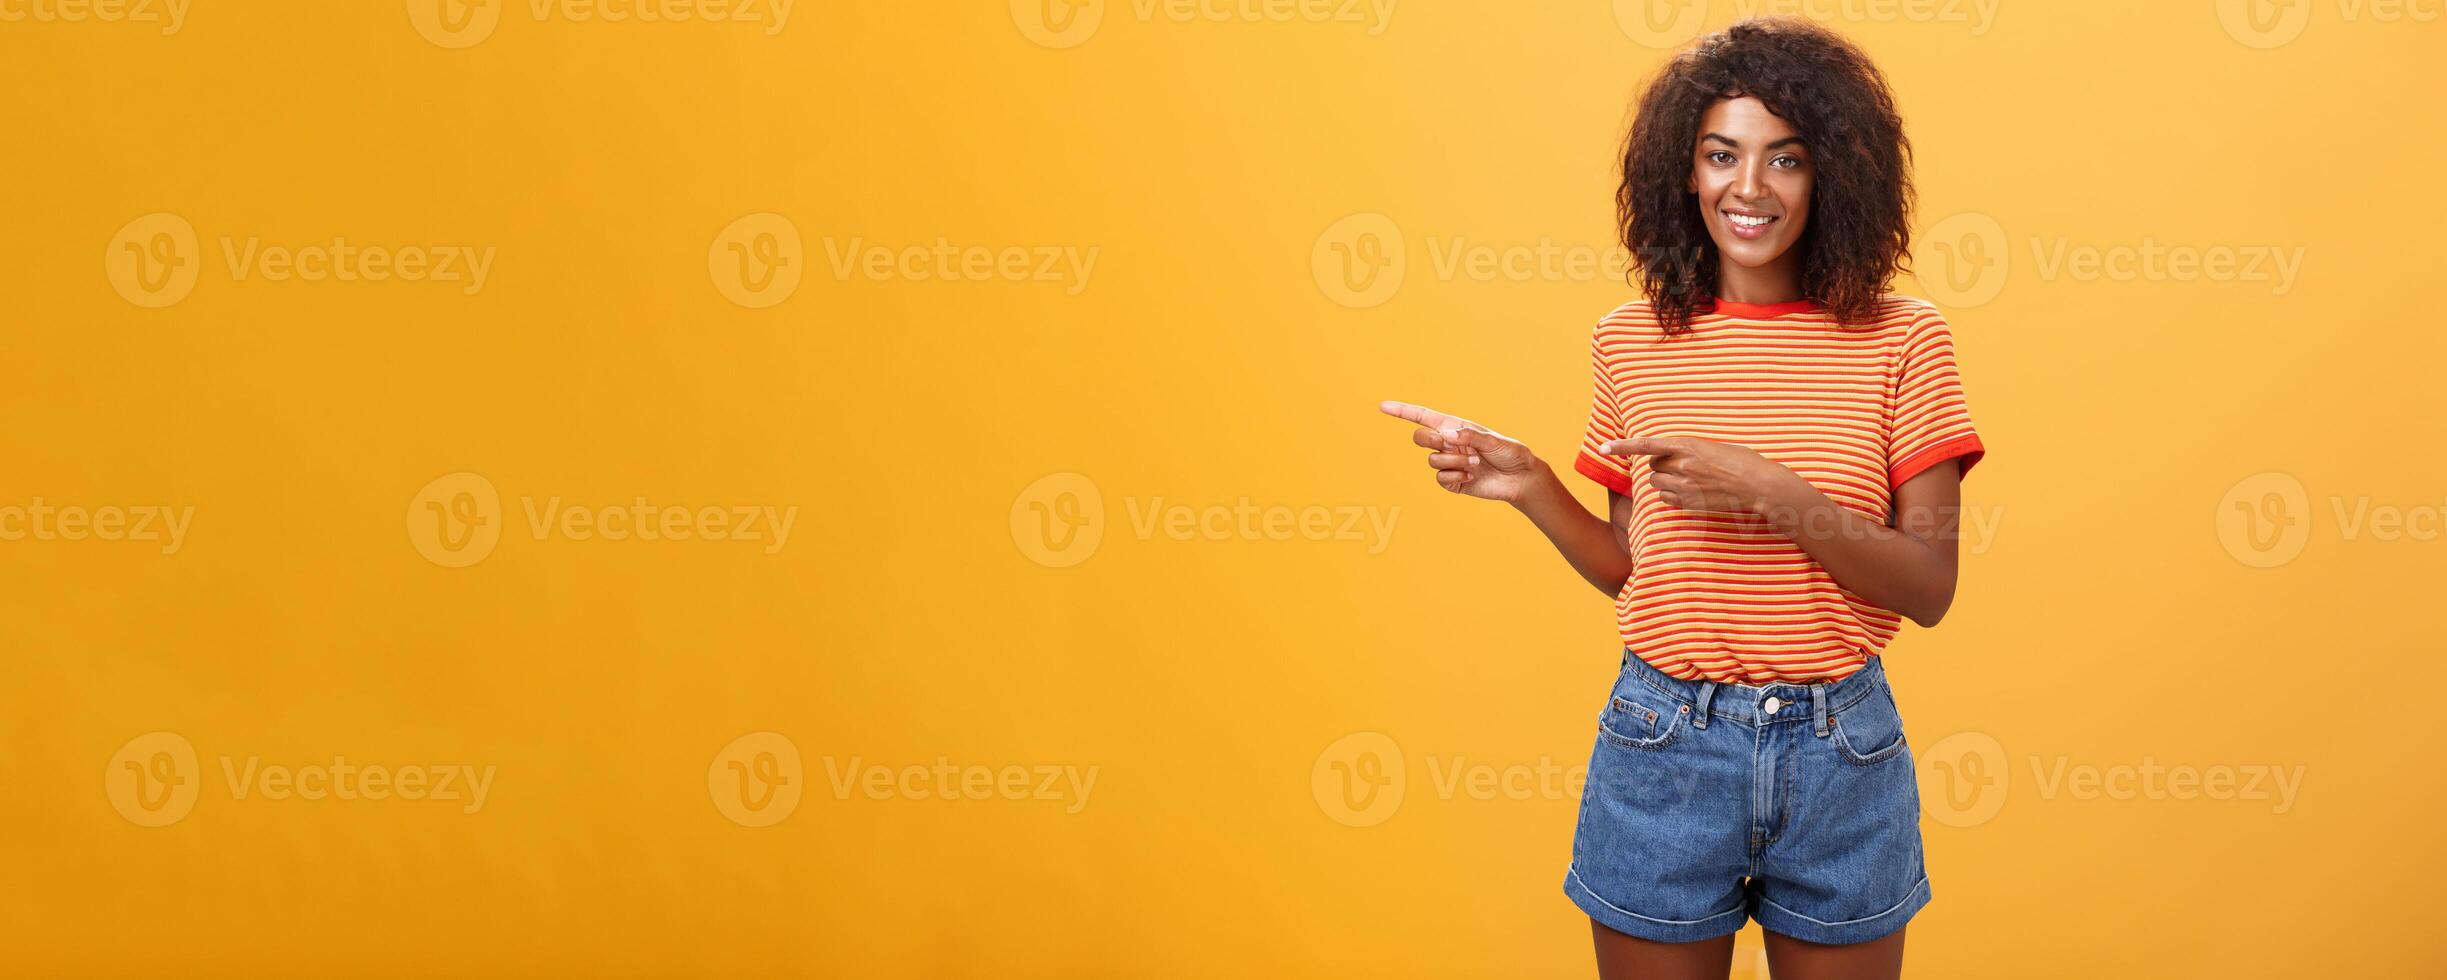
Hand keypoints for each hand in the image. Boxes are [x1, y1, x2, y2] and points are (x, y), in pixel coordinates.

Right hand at [1378, 400, 1542, 503]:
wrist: (1519, 478)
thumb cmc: (1510, 452)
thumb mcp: (1493, 440)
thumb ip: (1470, 436)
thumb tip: (1447, 435)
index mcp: (1454, 427)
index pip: (1423, 417)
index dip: (1402, 411)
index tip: (1383, 406)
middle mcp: (1448, 443)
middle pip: (1420, 438)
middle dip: (1433, 441)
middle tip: (1454, 445)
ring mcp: (1449, 463)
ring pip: (1432, 459)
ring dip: (1453, 461)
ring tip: (1475, 464)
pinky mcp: (1452, 481)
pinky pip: (1441, 478)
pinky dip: (1455, 476)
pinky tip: (1471, 476)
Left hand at [1596, 436, 1807, 516]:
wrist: (1759, 486)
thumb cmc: (1741, 461)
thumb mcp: (1712, 447)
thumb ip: (1687, 450)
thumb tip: (1669, 456)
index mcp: (1688, 445)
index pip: (1647, 445)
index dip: (1622, 446)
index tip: (1603, 447)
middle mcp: (1682, 466)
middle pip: (1652, 467)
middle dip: (1661, 466)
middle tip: (1683, 466)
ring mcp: (1685, 487)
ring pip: (1657, 484)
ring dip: (1666, 481)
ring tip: (1691, 480)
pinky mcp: (1689, 504)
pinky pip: (1668, 499)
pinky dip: (1674, 495)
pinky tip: (1694, 492)